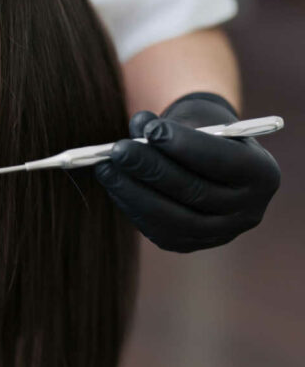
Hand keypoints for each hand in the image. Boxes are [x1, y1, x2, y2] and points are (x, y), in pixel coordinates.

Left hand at [94, 92, 280, 251]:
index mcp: (262, 175)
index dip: (185, 146)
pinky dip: (131, 205)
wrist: (207, 163)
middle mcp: (248, 210)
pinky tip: (112, 183)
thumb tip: (138, 125)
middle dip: (151, 168)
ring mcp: (219, 234)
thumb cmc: (202, 134)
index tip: (151, 129)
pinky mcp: (189, 244)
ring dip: (132, 190)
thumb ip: (170, 124)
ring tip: (104, 166)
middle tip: (118, 149)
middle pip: (194, 192)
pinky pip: (156, 228)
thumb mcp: (195, 121)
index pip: (223, 161)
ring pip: (171, 215)